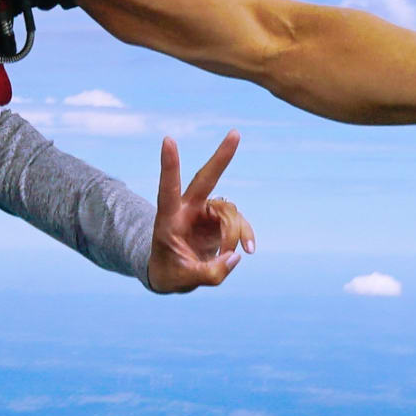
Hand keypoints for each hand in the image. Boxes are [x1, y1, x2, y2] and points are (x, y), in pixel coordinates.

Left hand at [145, 133, 255, 292]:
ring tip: (234, 254)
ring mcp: (206, 213)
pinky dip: (245, 235)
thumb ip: (208, 273)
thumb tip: (235, 257)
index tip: (168, 140)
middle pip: (206, 179)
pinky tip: (248, 249)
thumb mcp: (181, 281)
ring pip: (230, 213)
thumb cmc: (169, 273)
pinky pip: (240, 223)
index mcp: (168, 218)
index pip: (167, 188)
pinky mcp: (220, 221)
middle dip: (222, 157)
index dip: (169, 166)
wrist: (173, 272)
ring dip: (236, 233)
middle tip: (235, 133)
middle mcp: (188, 209)